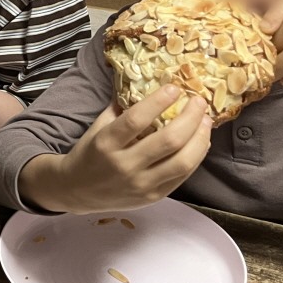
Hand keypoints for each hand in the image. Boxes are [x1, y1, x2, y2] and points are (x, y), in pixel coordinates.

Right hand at [22, 86, 211, 213]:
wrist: (77, 191)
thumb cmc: (89, 154)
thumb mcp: (98, 127)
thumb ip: (120, 109)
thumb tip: (146, 85)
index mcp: (106, 143)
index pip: (137, 119)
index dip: (159, 101)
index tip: (174, 87)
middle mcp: (125, 165)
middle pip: (168, 140)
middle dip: (190, 117)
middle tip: (198, 102)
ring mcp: (141, 184)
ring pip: (182, 162)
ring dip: (200, 138)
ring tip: (205, 122)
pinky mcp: (153, 197)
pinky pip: (182, 177)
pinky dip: (196, 157)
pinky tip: (200, 142)